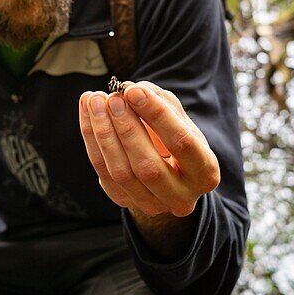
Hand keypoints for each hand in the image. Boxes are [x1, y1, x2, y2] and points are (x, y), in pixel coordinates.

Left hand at [78, 81, 220, 218]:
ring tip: (94, 101)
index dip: (156, 115)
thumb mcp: (178, 117)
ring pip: (121, 173)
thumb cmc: (176, 137)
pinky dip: (92, 140)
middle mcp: (181, 198)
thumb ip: (158, 101)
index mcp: (205, 173)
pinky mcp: (125, 201)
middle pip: (148, 166)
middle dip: (126, 128)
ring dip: (103, 133)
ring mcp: (152, 205)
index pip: (181, 143)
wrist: (168, 169)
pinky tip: (88, 113)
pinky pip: (103, 173)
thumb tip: (129, 89)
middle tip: (113, 98)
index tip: (133, 91)